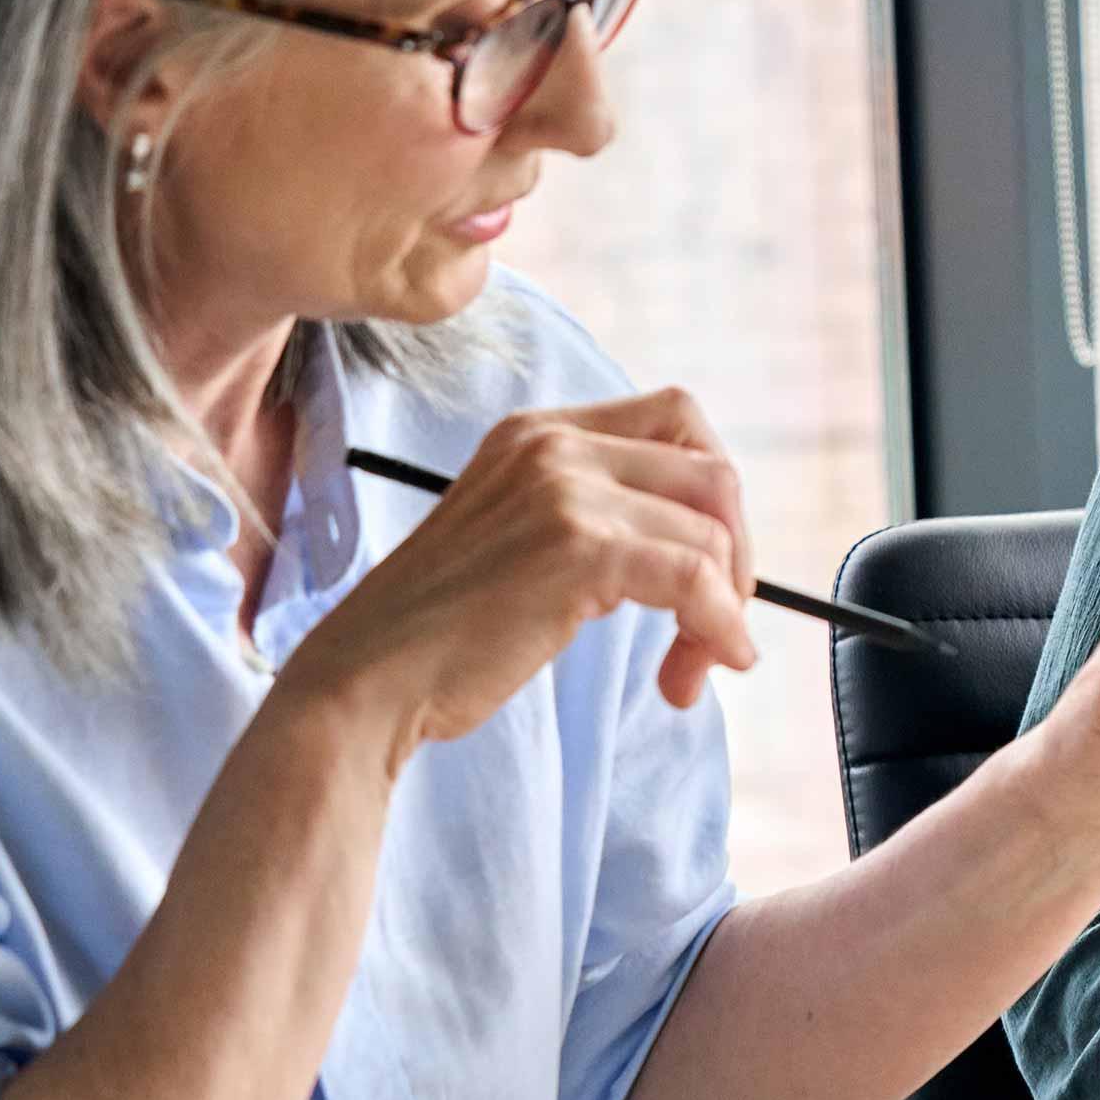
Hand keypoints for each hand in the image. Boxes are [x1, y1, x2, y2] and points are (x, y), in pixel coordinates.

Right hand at [277, 390, 757, 770]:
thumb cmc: (444, 631)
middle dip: (734, 554)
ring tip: (691, 669)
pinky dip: (720, 626)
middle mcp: (553, 443)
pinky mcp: (580, 548)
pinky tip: (706, 668)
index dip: (713, 495)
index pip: (679, 418)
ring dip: (724, 609)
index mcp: (538, 432)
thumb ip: (598, 513)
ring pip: (711, 534)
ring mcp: (565, 490)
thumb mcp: (522, 536)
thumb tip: (715, 544)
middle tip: (715, 623)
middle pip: (711, 474)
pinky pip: (697, 579)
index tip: (710, 565)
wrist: (366, 682)